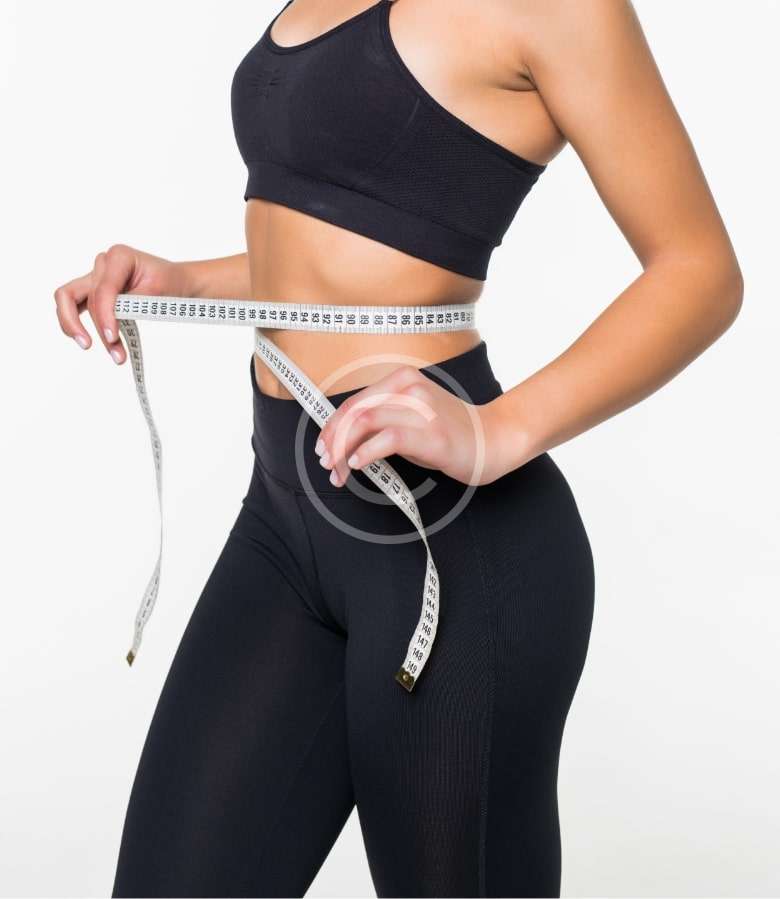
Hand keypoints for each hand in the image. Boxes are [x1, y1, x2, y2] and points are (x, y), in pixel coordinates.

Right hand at [53, 243, 190, 363]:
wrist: (175, 281)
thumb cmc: (169, 282)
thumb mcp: (157, 292)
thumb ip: (132, 303)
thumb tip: (111, 320)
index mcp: (119, 257)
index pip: (103, 289)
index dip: (104, 315)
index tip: (112, 338)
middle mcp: (103, 264)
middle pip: (82, 296)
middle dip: (91, 326)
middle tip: (99, 348)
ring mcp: (95, 277)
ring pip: (71, 302)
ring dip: (82, 330)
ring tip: (114, 355)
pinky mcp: (93, 292)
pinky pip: (75, 307)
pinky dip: (80, 326)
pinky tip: (92, 342)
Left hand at [315, 364, 510, 487]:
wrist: (493, 439)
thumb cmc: (450, 431)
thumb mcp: (412, 415)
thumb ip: (383, 418)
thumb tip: (343, 436)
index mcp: (402, 378)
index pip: (355, 402)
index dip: (332, 426)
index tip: (322, 447)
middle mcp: (409, 387)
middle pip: (355, 411)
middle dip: (333, 440)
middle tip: (326, 463)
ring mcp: (420, 409)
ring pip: (364, 423)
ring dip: (343, 450)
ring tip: (338, 471)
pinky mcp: (430, 432)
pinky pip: (386, 440)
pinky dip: (365, 453)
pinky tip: (358, 465)